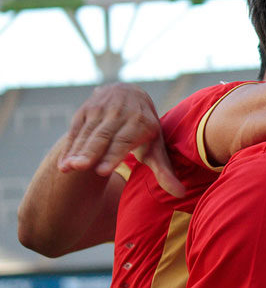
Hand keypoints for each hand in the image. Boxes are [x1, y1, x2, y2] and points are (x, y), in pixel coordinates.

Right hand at [58, 83, 185, 197]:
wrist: (130, 92)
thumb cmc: (145, 129)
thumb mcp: (156, 146)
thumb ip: (164, 171)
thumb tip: (180, 195)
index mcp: (140, 122)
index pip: (124, 141)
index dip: (113, 155)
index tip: (103, 171)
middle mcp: (120, 113)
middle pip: (103, 136)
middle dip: (90, 152)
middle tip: (79, 168)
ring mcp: (101, 110)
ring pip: (87, 133)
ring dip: (75, 151)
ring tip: (67, 169)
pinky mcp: (86, 110)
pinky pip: (75, 131)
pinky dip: (69, 147)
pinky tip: (63, 165)